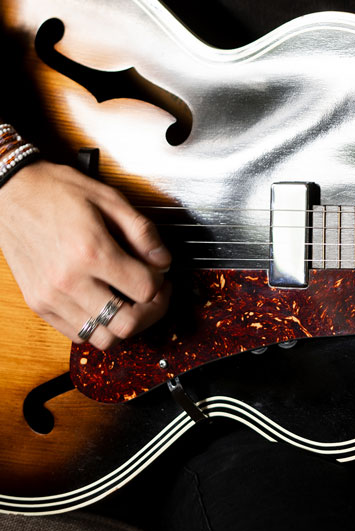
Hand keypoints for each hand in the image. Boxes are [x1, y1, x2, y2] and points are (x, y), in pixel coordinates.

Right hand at [0, 160, 171, 349]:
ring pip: (103, 338)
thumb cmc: (57, 192)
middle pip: (127, 324)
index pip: (144, 288)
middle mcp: (69, 281)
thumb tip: (162, 260)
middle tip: (154, 294)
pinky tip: (104, 302)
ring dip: (124, 323)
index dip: (161, 282)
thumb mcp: (109, 199)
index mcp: (91, 251)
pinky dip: (97, 326)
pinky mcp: (39, 305)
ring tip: (129, 301)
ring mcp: (51, 297)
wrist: (12, 194)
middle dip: (151, 312)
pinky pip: (77, 334)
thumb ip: (141, 231)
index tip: (160, 274)